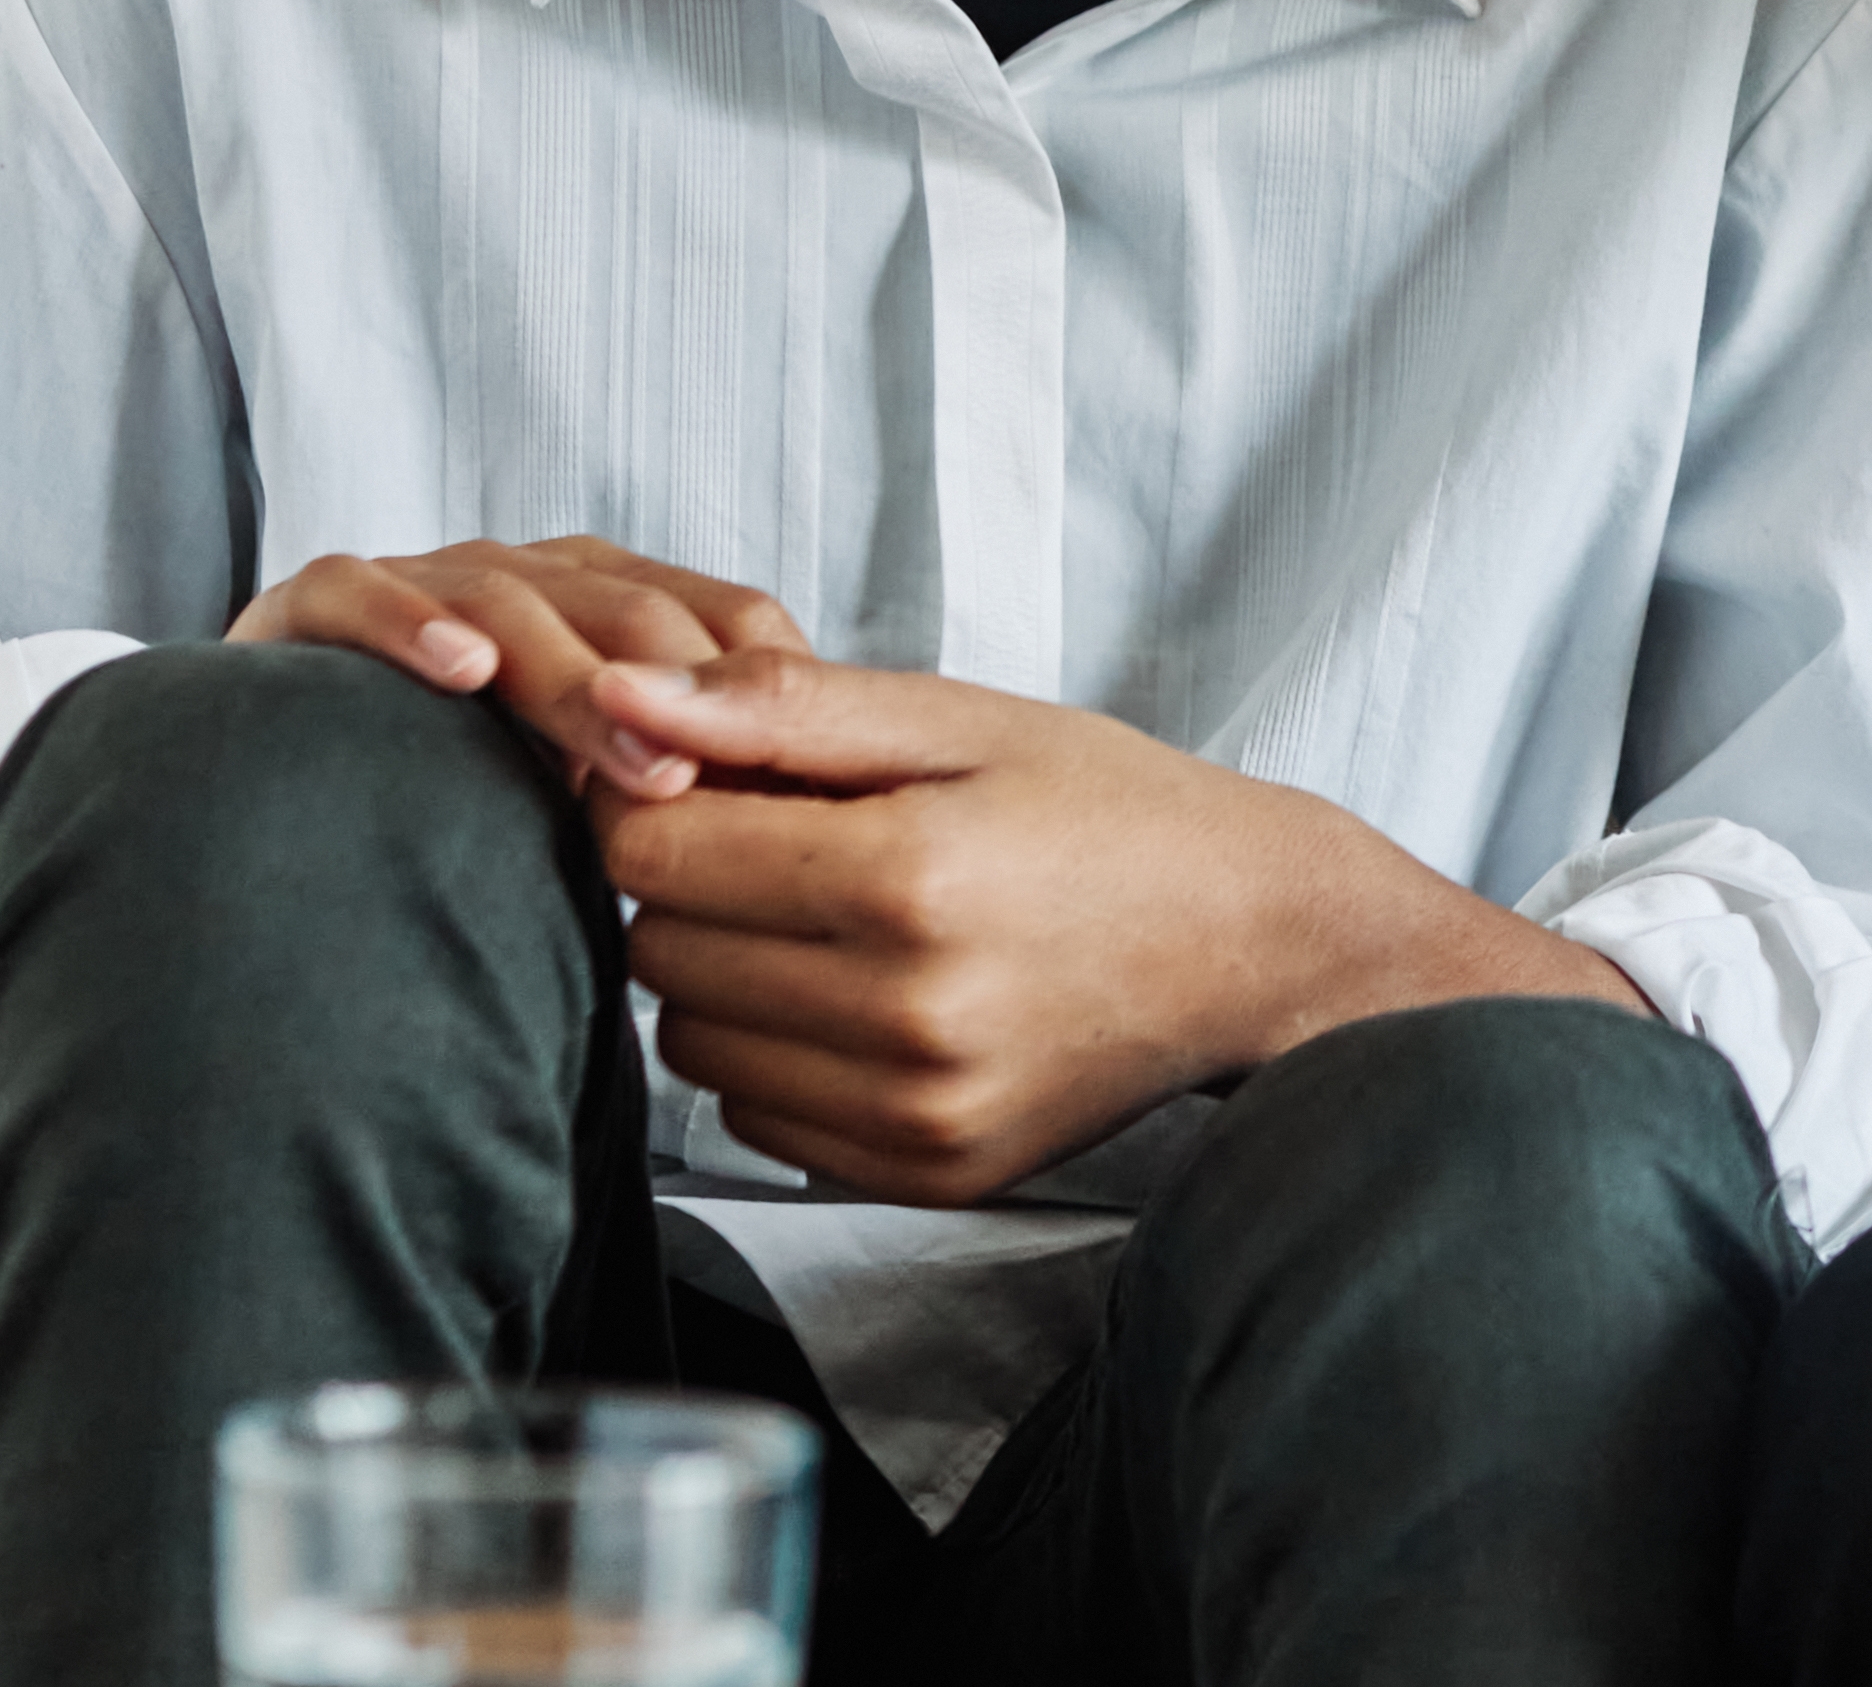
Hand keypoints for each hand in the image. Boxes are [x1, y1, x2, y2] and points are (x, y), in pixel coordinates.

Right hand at [231, 533, 807, 802]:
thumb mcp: (594, 811)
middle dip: (678, 693)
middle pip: (628, 612)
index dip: (760, 691)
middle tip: (706, 786)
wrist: (274, 808)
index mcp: (612, 608)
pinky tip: (461, 669)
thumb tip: (800, 873)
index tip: (790, 783)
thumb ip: (678, 809)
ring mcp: (422, 583)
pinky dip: (411, 622)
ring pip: (514, 600)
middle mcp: (528, 580)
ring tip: (629, 763)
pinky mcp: (309, 605)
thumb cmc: (464, 813)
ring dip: (575, 680)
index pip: (720, 618)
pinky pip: (358, 589)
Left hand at [590, 651, 1642, 1205]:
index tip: (720, 775)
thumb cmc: (1113, 811)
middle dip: (693, 886)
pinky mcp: (925, 1173)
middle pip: (658, 950)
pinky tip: (864, 999)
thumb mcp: (963, 719)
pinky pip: (757, 1120)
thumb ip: (782, 707)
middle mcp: (908, 1011)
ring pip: (693, 1044)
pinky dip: (779, 1056)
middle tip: (792, 842)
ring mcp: (917, 1110)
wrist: (1255, 941)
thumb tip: (616, 698)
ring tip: (834, 920)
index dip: (659, 797)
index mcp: (911, 873)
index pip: (649, 851)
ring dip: (728, 977)